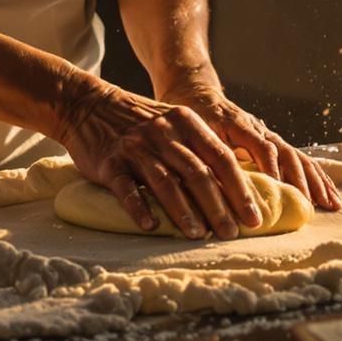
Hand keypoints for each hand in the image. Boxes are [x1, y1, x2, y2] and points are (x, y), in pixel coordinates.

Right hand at [50, 74, 266, 238]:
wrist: (87, 105)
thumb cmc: (139, 122)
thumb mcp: (174, 122)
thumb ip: (200, 147)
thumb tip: (236, 187)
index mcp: (186, 123)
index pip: (221, 158)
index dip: (241, 189)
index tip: (254, 217)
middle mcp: (163, 133)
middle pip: (198, 173)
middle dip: (219, 207)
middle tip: (232, 233)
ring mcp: (135, 147)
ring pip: (165, 182)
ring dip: (184, 211)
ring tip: (199, 235)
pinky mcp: (110, 162)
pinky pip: (126, 188)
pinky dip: (139, 208)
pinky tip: (150, 226)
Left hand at [156, 79, 341, 213]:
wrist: (196, 93)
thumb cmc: (191, 114)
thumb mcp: (193, 128)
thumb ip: (205, 148)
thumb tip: (211, 180)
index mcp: (240, 125)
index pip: (261, 146)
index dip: (270, 167)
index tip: (278, 188)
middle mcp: (260, 130)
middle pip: (288, 153)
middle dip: (303, 180)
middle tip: (311, 204)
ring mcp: (269, 136)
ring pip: (299, 157)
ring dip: (316, 181)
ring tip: (332, 203)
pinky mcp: (272, 143)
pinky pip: (299, 160)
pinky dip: (316, 176)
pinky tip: (329, 193)